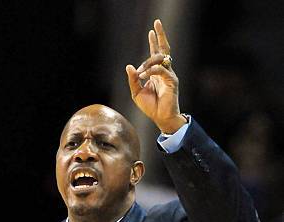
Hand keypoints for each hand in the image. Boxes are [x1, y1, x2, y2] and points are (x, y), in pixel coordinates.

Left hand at [126, 19, 185, 133]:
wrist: (160, 118)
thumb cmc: (150, 108)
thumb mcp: (137, 93)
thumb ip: (133, 80)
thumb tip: (129, 66)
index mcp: (156, 73)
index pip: (155, 54)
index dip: (154, 42)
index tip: (151, 31)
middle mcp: (164, 71)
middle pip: (163, 49)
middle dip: (160, 36)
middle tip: (156, 22)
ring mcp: (169, 75)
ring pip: (161, 58)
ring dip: (148, 62)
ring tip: (140, 71)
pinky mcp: (172, 80)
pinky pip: (161, 70)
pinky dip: (151, 71)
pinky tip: (143, 76)